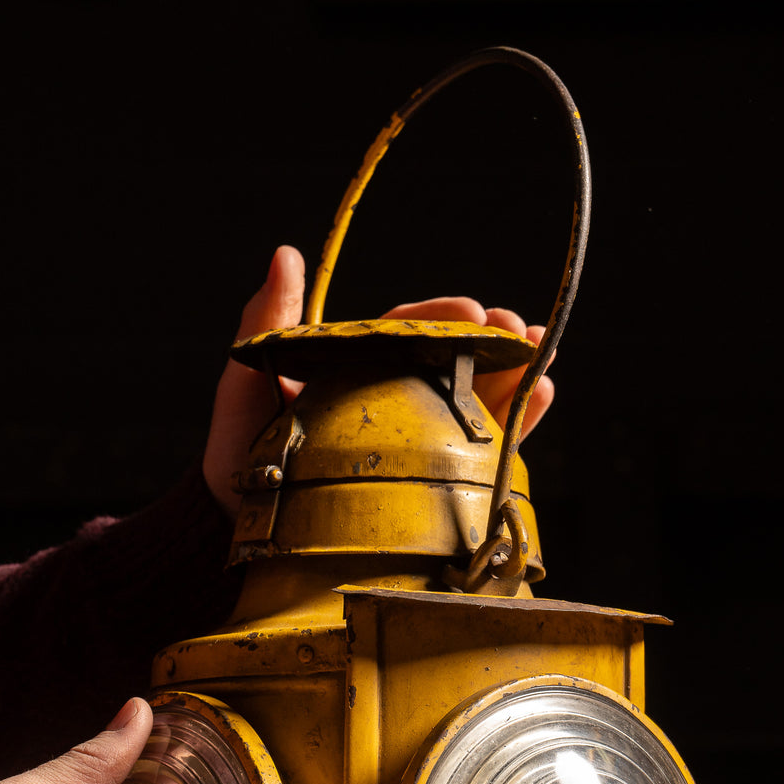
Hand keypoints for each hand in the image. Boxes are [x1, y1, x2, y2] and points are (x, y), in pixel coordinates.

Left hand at [203, 246, 554, 517]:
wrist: (242, 528)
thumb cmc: (240, 456)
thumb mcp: (248, 383)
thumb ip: (268, 323)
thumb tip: (285, 255)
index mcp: (357, 368)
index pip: (408, 332)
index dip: (442, 318)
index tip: (471, 309)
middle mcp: (394, 401)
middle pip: (454, 361)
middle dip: (491, 340)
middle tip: (516, 330)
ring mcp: (417, 442)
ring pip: (477, 399)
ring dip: (515, 374)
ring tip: (543, 358)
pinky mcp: (433, 487)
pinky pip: (483, 452)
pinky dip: (518, 424)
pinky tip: (541, 398)